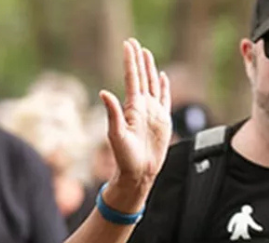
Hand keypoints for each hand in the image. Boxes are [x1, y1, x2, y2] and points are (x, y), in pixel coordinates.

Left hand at [99, 39, 172, 210]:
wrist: (138, 173)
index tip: (127, 45)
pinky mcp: (163, 120)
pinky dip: (164, 87)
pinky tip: (161, 76)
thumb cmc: (124, 157)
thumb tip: (104, 92)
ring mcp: (153, 112)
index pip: (131, 78)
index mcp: (132, 107)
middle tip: (134, 43)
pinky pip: (164, 99)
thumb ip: (112, 113)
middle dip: (138, 60)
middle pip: (141, 77)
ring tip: (146, 53)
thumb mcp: (116, 134)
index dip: (130, 61)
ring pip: (152, 84)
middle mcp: (142, 107)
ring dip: (149, 69)